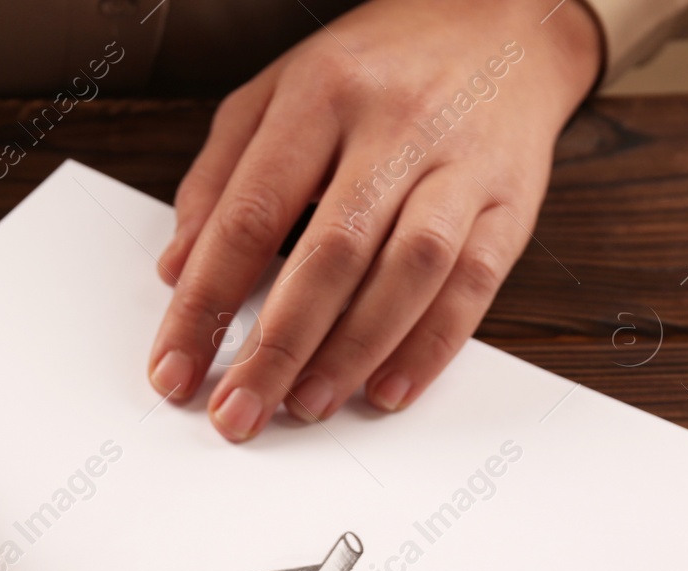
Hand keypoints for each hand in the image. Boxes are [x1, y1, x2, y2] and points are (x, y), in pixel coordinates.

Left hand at [148, 0, 602, 439]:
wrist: (505, 19)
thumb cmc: (374, 67)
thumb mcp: (276, 93)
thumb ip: (219, 178)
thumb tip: (177, 270)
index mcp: (319, 95)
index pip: (248, 216)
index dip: (204, 304)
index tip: (174, 370)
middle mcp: (394, 126)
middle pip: (328, 253)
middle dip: (275, 347)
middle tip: (238, 414)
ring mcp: (459, 164)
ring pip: (407, 272)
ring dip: (352, 353)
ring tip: (305, 406)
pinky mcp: (513, 200)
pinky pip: (474, 285)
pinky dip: (429, 346)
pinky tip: (387, 389)